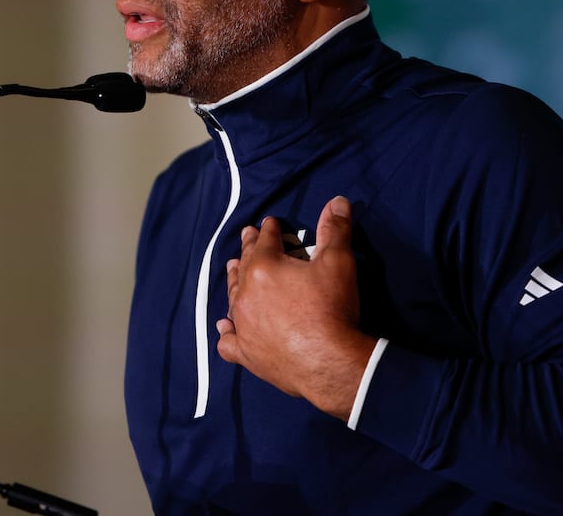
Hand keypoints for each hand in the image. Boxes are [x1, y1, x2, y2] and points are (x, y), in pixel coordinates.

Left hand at [216, 195, 377, 419]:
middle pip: (245, 264)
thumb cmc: (332, 309)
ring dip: (235, 281)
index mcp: (264, 267)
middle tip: (248, 236)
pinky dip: (227, 330)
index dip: (269, 229)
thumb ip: (335, 229)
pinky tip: (224, 326)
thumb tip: (337, 200)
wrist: (329, 361)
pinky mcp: (246, 353)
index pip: (265, 240)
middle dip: (248, 248)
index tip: (270, 223)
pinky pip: (228, 340)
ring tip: (235, 270)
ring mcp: (243, 324)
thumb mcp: (338, 262)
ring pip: (232, 297)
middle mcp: (246, 294)